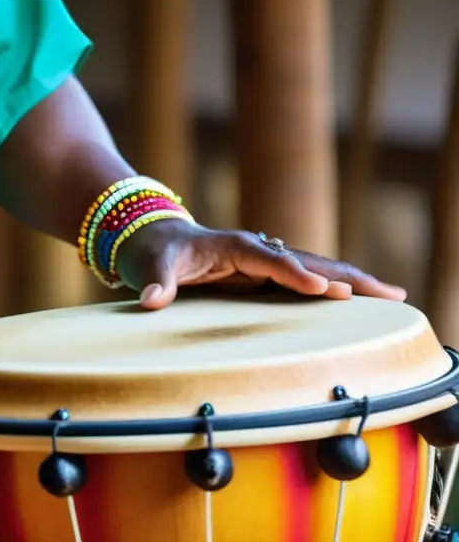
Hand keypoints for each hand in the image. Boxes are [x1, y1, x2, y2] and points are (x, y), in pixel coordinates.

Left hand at [115, 218, 407, 310]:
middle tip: (385, 293)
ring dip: (352, 281)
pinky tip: (365, 301)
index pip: (269, 259)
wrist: (155, 240)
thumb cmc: (153, 254)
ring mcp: (264, 261)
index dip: (294, 274)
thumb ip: (154, 283)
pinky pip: (307, 279)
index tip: (321, 290)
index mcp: (232, 245)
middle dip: (344, 276)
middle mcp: (256, 249)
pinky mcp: (266, 274)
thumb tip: (148, 299)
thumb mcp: (150, 266)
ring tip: (393, 296)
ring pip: (315, 268)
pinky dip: (336, 287)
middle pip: (306, 260)